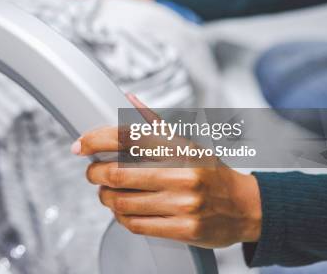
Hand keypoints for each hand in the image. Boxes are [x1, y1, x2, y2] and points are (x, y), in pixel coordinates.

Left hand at [71, 94, 261, 247]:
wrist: (246, 207)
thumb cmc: (211, 171)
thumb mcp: (187, 142)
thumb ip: (155, 124)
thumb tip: (130, 98)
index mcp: (179, 148)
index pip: (127, 137)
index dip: (96, 139)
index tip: (80, 146)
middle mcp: (181, 174)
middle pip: (117, 173)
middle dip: (95, 173)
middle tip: (92, 172)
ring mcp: (183, 204)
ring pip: (122, 202)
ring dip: (105, 197)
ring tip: (105, 192)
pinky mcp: (184, 230)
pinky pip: (136, 225)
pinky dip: (120, 217)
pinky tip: (121, 210)